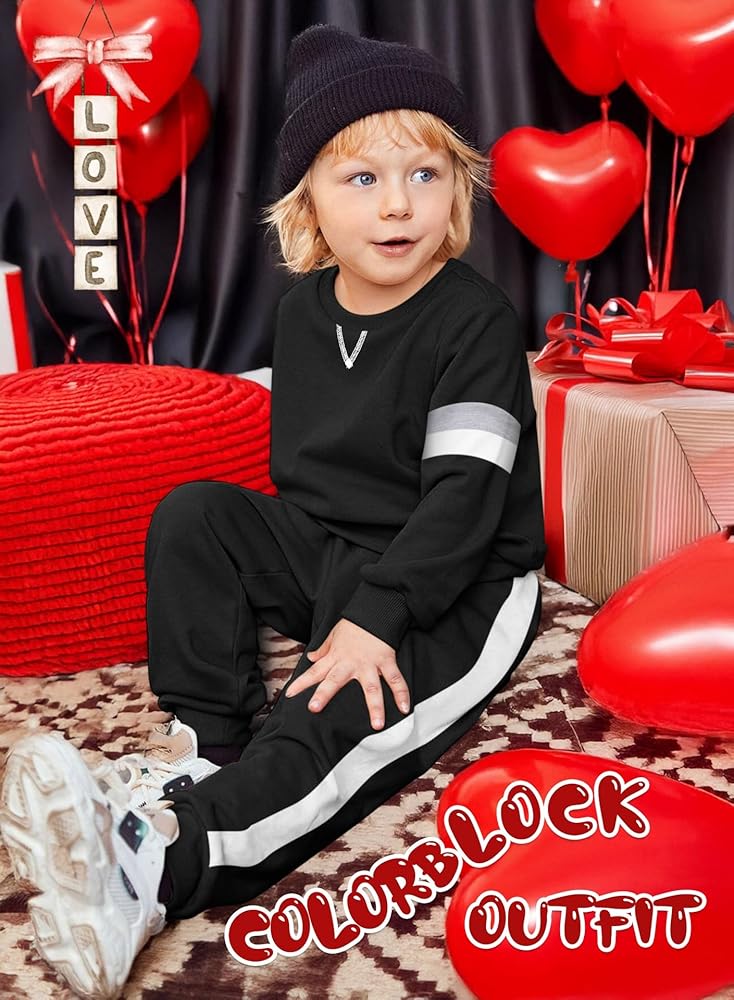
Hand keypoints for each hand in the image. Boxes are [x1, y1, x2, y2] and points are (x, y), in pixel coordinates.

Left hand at [285, 618, 409, 729]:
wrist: (375, 609)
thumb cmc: (354, 624)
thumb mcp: (334, 635)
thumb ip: (323, 649)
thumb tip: (311, 657)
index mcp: (336, 657)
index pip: (315, 672)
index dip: (301, 683)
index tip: (289, 695)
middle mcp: (351, 663)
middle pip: (335, 680)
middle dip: (324, 694)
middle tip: (314, 708)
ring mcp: (370, 664)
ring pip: (372, 688)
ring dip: (375, 707)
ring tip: (376, 725)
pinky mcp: (387, 661)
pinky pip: (396, 680)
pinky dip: (402, 694)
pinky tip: (405, 709)